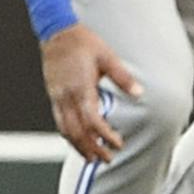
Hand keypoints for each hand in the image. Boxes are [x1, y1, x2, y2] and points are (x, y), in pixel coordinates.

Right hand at [39, 25, 142, 162]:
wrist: (57, 32)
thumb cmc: (84, 43)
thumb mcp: (108, 57)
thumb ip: (123, 77)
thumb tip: (139, 93)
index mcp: (81, 88)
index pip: (92, 120)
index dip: (105, 135)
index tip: (118, 143)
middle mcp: (66, 96)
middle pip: (77, 131)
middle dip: (92, 148)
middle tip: (107, 160)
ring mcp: (57, 97)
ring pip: (65, 129)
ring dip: (78, 146)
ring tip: (92, 158)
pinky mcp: (53, 95)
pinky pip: (59, 121)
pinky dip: (69, 135)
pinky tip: (78, 140)